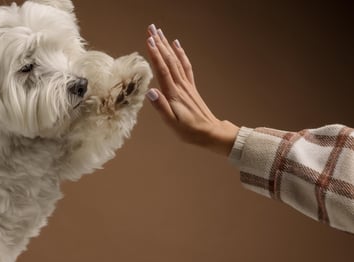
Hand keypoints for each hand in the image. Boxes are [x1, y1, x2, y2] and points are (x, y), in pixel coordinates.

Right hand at [145, 24, 238, 155]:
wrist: (210, 133)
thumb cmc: (189, 131)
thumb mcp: (172, 123)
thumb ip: (161, 107)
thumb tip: (151, 92)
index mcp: (174, 94)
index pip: (163, 70)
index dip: (155, 55)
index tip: (149, 40)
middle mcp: (180, 86)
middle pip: (169, 61)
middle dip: (160, 44)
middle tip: (150, 29)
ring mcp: (186, 85)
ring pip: (176, 60)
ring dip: (167, 45)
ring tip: (159, 32)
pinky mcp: (190, 87)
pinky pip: (185, 66)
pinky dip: (180, 53)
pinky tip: (176, 45)